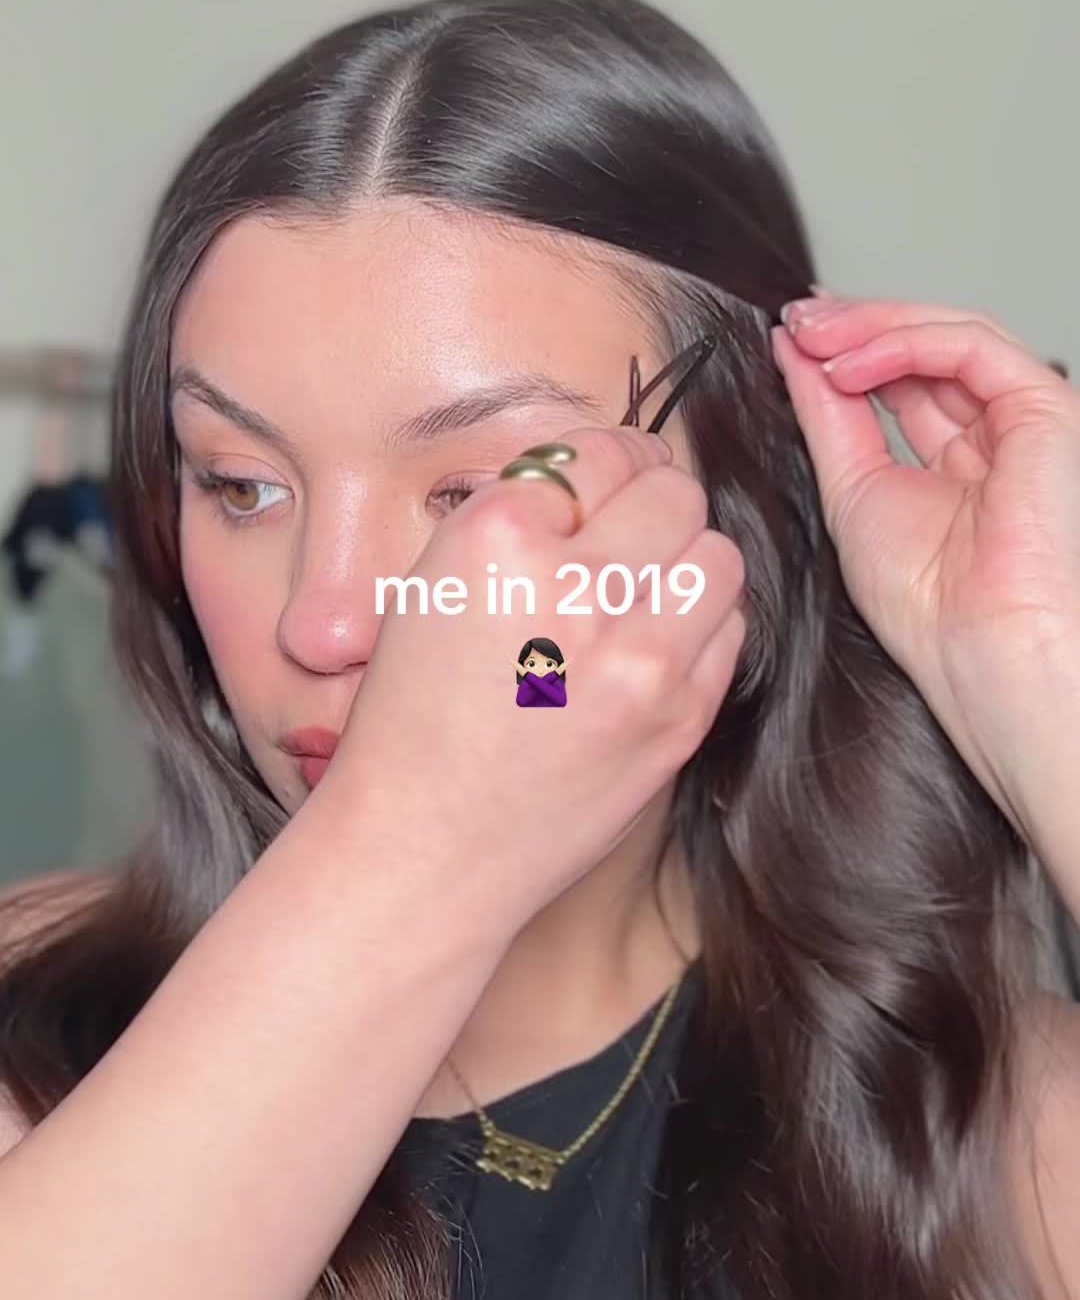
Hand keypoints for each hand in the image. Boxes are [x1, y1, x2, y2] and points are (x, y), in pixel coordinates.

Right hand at [325, 424, 746, 936]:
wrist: (425, 849)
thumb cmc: (416, 720)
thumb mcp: (433, 584)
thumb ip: (520, 520)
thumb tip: (605, 479)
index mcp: (498, 536)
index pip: (601, 450)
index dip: (604, 465)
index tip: (600, 487)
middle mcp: (576, 588)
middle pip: (673, 492)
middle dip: (649, 506)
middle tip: (623, 538)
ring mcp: (640, 659)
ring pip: (718, 556)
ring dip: (684, 563)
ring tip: (641, 595)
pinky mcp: (679, 719)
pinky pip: (728, 632)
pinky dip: (698, 629)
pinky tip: (649, 652)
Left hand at [771, 293, 1079, 824]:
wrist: (978, 650)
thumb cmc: (930, 606)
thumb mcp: (851, 490)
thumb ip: (828, 416)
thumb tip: (793, 351)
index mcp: (954, 463)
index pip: (900, 380)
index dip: (844, 351)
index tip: (788, 337)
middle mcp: (992, 436)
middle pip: (924, 349)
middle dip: (854, 327)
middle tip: (796, 322)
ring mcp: (1021, 420)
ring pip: (949, 335)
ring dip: (872, 327)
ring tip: (814, 336)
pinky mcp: (1044, 409)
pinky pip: (972, 346)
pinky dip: (905, 343)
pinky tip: (851, 363)